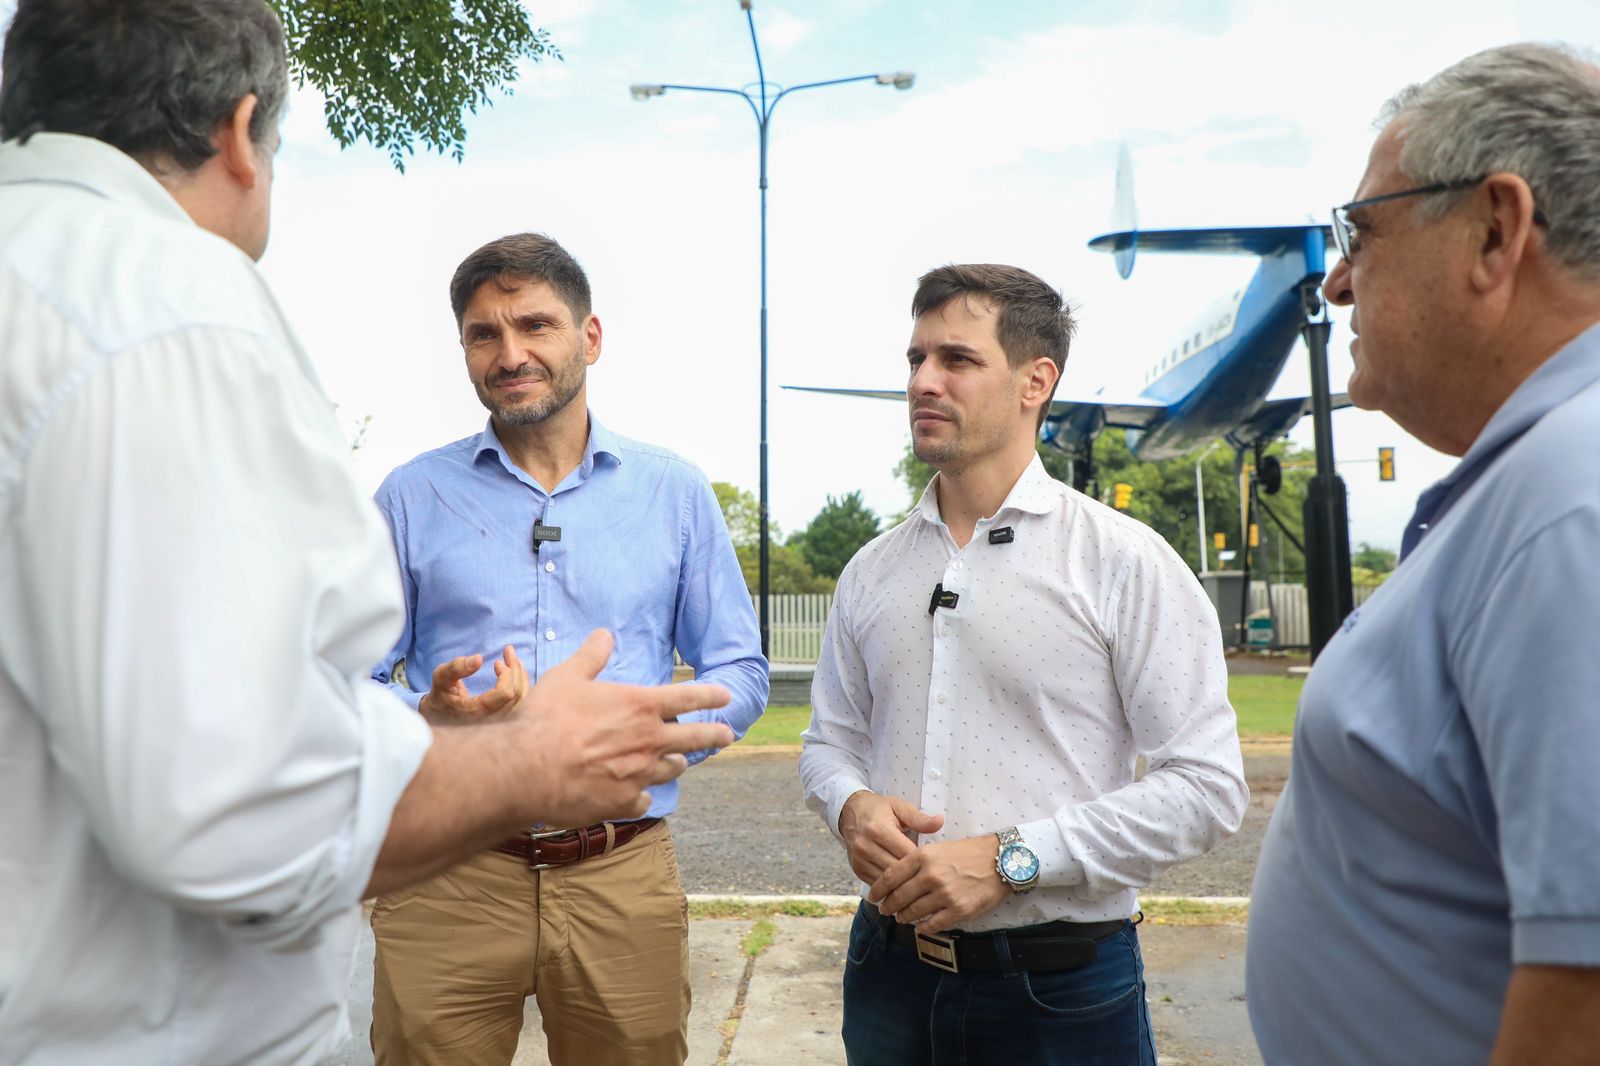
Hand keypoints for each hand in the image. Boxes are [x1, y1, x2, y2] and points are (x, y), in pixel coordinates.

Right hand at [418, 646, 527, 722]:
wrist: (439, 717)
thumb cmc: (441, 695)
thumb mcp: (441, 679)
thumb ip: (456, 668)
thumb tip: (479, 658)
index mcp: (478, 712)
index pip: (505, 693)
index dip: (506, 674)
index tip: (496, 662)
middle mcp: (492, 721)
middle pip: (517, 695)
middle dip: (516, 669)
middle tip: (508, 651)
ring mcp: (500, 722)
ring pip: (524, 700)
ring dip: (522, 675)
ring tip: (514, 658)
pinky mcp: (504, 720)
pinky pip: (522, 704)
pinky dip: (522, 684)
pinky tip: (516, 670)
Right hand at [514, 629, 734, 825]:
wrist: (528, 769)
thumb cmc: (546, 718)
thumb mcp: (568, 676)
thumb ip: (591, 656)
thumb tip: (605, 634)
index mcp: (640, 706)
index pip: (688, 697)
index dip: (710, 695)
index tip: (726, 695)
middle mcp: (649, 740)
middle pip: (695, 738)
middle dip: (715, 734)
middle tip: (727, 734)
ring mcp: (639, 774)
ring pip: (671, 770)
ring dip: (675, 764)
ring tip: (678, 763)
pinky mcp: (623, 802)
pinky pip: (642, 800)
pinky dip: (641, 796)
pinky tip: (637, 796)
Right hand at [838, 791, 944, 884]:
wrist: (850, 811)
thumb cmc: (879, 809)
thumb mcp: (900, 807)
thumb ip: (919, 818)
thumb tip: (940, 821)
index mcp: (879, 829)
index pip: (905, 853)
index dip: (922, 861)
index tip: (935, 866)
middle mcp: (866, 846)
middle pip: (896, 870)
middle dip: (914, 876)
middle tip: (931, 880)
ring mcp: (860, 859)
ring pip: (885, 881)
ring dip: (902, 885)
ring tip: (919, 887)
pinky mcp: (856, 869)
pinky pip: (876, 884)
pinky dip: (890, 888)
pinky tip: (903, 887)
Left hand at [869, 834, 1010, 935]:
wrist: (1000, 860)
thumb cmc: (969, 852)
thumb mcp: (938, 847)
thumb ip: (917, 862)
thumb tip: (897, 878)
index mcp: (923, 856)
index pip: (890, 876)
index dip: (878, 889)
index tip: (873, 896)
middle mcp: (931, 875)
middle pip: (898, 897)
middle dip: (888, 906)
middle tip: (885, 910)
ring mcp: (944, 894)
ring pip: (913, 912)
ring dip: (904, 917)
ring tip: (902, 917)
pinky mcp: (958, 910)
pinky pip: (933, 924)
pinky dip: (923, 928)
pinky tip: (920, 927)